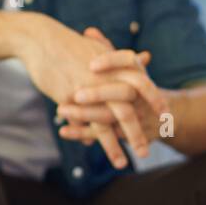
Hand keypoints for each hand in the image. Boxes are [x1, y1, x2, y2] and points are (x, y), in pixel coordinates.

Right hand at [18, 15, 158, 166]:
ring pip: (107, 120)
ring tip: (123, 163)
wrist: (41, 41)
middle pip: (127, 108)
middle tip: (145, 151)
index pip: (142, 83)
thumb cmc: (69, 44)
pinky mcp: (71, 98)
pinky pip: (86, 122)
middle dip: (138, 132)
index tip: (164, 114)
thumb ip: (124, 58)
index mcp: (115, 64)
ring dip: (116, 145)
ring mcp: (88, 89)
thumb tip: (146, 57)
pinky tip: (97, 150)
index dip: (154, 98)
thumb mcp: (101, 48)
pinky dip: (95, 139)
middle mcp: (106, 77)